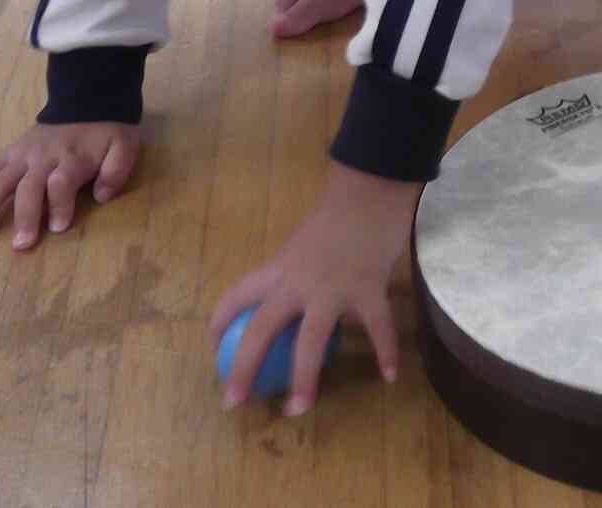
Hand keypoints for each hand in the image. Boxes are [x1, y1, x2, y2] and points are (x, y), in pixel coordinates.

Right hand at [0, 120, 141, 249]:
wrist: (89, 100)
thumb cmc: (107, 131)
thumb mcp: (125, 147)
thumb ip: (116, 171)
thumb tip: (102, 197)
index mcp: (72, 159)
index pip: (62, 184)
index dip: (60, 205)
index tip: (59, 227)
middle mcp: (43, 159)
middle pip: (29, 188)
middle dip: (25, 216)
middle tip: (21, 244)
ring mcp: (22, 156)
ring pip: (0, 181)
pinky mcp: (10, 152)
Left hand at [209, 163, 416, 413]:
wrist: (371, 192)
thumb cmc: (335, 217)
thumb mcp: (301, 245)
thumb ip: (292, 274)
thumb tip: (284, 304)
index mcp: (276, 269)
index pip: (234, 299)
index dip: (218, 326)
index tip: (212, 350)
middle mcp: (297, 283)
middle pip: (260, 331)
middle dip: (242, 370)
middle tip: (233, 402)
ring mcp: (333, 288)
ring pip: (311, 342)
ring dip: (304, 380)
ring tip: (297, 409)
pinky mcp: (368, 289)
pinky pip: (376, 329)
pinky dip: (385, 353)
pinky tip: (389, 376)